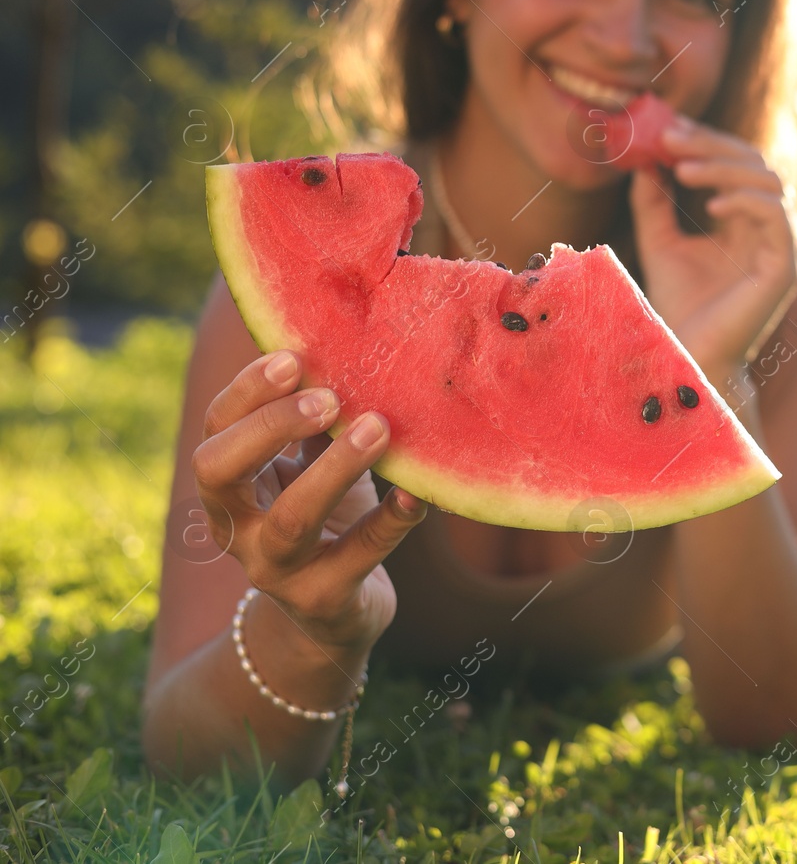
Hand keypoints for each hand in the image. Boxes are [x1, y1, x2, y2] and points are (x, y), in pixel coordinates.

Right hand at [191, 350, 427, 655]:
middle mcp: (237, 529)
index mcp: (227, 488)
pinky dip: (392, 520)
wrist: (330, 616)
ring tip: (377, 427)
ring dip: (334, 468)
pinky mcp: (324, 599)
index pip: (214, 431)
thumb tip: (343, 343)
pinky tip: (420, 493)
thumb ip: (313, 423)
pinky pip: (360, 555)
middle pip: (219, 470)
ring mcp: (276, 570)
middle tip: (329, 397)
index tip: (294, 358)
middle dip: (269, 427)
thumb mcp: (308, 469)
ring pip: (291, 519)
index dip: (247, 393)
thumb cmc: (324, 519)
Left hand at [628, 118, 796, 381]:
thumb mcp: (659, 243)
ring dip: (724, 167)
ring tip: (682, 169)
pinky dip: (745, 200)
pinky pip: (776, 214)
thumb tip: (644, 159)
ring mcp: (782, 246)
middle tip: (671, 137)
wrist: (690, 356)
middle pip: (755, 162)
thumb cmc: (679, 306)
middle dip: (712, 144)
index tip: (668, 129)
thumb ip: (654, 203)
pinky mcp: (785, 267)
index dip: (706, 140)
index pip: (737, 163)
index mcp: (746, 221)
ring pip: (769, 180)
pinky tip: (710, 205)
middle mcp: (769, 229)